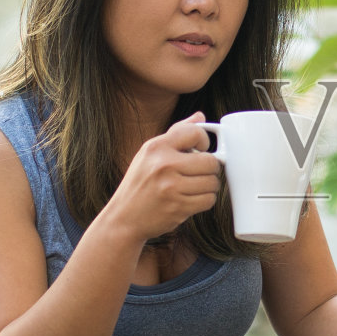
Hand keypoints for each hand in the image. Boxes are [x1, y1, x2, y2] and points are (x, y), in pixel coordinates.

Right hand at [105, 112, 220, 240]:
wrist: (124, 218)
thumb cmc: (139, 183)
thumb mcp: (150, 153)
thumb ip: (176, 133)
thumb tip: (200, 117)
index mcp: (156, 147)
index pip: (195, 132)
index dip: (204, 141)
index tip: (201, 150)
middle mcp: (164, 165)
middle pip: (210, 161)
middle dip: (210, 168)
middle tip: (200, 173)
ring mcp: (171, 187)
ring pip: (212, 182)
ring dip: (208, 186)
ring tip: (193, 187)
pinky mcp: (178, 207)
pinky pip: (208, 200)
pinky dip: (204, 200)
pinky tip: (191, 199)